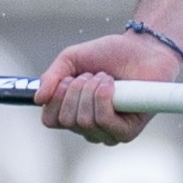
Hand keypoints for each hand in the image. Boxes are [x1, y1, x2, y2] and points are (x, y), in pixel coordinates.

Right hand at [36, 30, 182, 144]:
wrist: (143, 49)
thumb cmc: (110, 54)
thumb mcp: (72, 58)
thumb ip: (51, 76)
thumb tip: (38, 99)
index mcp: (73, 113)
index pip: (50, 120)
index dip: (55, 98)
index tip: (68, 78)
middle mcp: (88, 128)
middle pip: (66, 120)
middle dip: (77, 90)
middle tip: (93, 75)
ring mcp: (107, 133)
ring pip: (84, 120)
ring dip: (92, 91)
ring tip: (106, 78)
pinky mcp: (127, 132)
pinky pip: (103, 121)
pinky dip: (104, 98)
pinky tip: (114, 85)